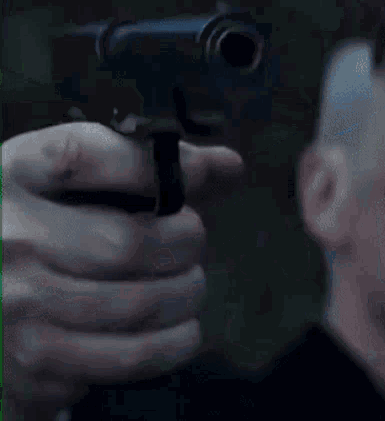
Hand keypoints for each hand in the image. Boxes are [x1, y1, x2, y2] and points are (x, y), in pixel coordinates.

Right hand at [2, 122, 243, 418]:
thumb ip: (147, 168)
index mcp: (12, 178)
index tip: (197, 172)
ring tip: (187, 284)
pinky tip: (180, 328)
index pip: (82, 154)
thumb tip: (229, 166)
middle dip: (185, 243)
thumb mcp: (68, 185)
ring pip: (140, 304)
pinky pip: (131, 356)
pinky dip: (174, 342)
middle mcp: (8, 240)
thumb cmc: (41, 232)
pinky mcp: (36, 363)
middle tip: (190, 243)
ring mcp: (18, 307)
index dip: (153, 164)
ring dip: (186, 293)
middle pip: (129, 243)